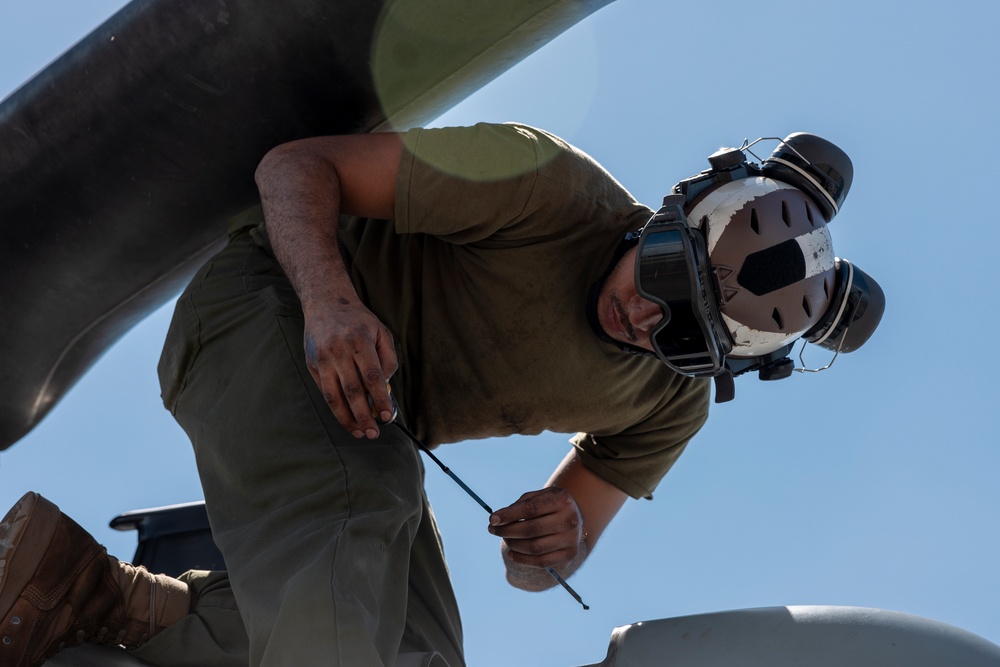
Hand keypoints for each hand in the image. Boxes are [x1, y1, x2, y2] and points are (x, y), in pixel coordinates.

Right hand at [302, 295, 397, 438]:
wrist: (325, 302)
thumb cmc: (358, 320)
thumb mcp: (381, 331)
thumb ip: (388, 359)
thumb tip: (385, 387)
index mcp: (360, 341)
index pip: (372, 377)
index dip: (380, 399)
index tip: (386, 416)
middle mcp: (339, 350)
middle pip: (352, 391)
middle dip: (364, 416)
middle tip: (373, 433)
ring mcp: (323, 358)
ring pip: (334, 395)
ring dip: (346, 418)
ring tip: (358, 432)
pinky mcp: (312, 363)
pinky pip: (324, 391)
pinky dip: (335, 407)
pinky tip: (346, 418)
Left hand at [488, 487, 585, 579]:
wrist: (573, 518)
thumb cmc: (548, 505)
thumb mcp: (537, 497)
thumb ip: (518, 506)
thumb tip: (495, 520)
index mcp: (562, 499)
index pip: (531, 509)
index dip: (509, 515)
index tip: (492, 519)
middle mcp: (570, 519)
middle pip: (532, 529)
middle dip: (507, 531)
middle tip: (492, 530)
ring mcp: (572, 539)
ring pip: (535, 547)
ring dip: (513, 545)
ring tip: (504, 539)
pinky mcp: (570, 554)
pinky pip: (541, 561)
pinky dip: (523, 559)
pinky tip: (511, 554)